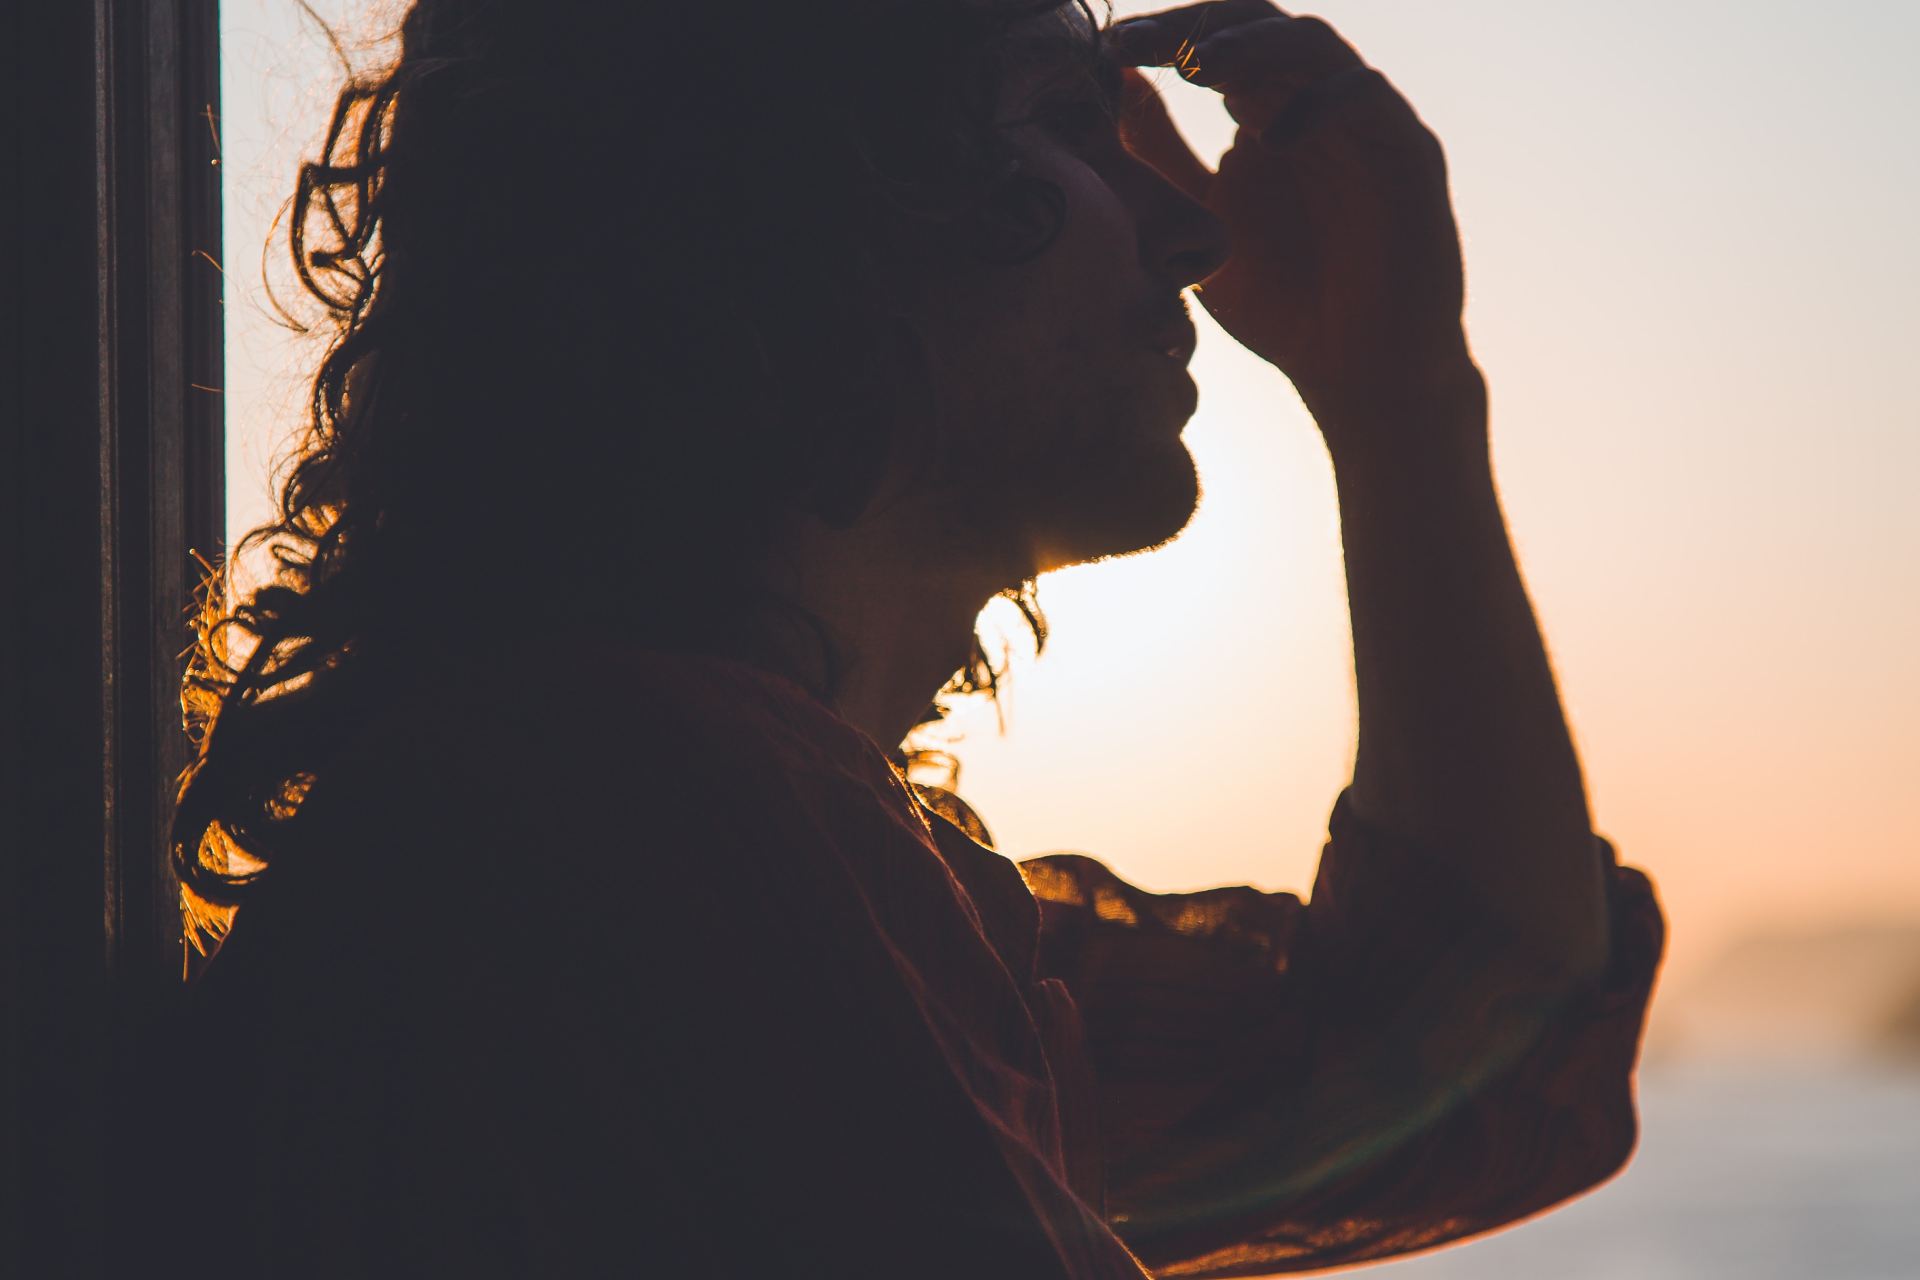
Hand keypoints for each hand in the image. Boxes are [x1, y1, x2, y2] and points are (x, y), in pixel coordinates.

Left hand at [1111, 2, 1475, 420]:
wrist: (1361, 376)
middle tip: (1137, 41)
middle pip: (1260, 23)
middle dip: (1196, 27)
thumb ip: (1162, 157)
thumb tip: (1119, 84)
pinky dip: (1318, 103)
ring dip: (1251, 47)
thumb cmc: (1284, 307)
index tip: (1110, 49)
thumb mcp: (1198, 226)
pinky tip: (1267, 134)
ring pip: (1314, 45)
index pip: (1217, 42)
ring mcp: (1365, 124)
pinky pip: (1367, 98)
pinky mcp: (1409, 152)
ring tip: (1194, 67)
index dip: (1164, 34)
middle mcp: (1316, 106)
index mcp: (1268, 114)